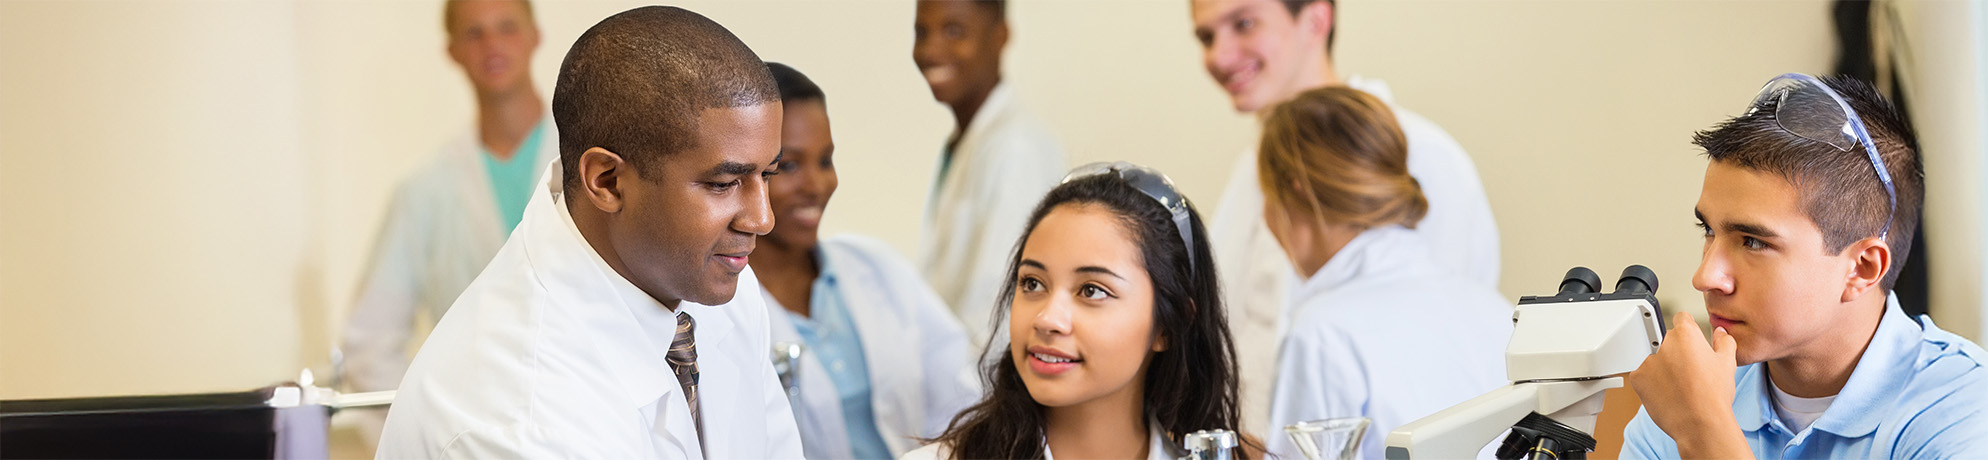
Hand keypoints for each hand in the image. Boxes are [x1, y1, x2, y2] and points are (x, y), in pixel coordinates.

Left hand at [1627, 311, 1750, 458]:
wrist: (1700, 423)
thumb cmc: (1714, 395)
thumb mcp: (1727, 364)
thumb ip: (1724, 342)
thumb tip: (1720, 333)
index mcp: (1685, 334)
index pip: (1682, 319)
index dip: (1688, 330)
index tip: (1689, 341)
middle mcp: (1663, 342)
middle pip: (1666, 339)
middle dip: (1674, 350)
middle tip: (1687, 369)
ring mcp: (1646, 359)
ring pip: (1652, 356)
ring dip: (1661, 364)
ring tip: (1677, 383)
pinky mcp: (1636, 376)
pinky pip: (1641, 372)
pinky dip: (1650, 380)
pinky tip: (1665, 390)